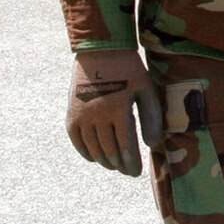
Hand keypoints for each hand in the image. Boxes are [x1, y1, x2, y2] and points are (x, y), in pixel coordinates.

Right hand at [66, 50, 163, 177]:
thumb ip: (151, 117)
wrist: (100, 50)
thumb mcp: (145, 88)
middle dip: (119, 165)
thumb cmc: (128, 69)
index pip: (125, 147)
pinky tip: (96, 157)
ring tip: (114, 164)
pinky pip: (77, 141)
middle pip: (109, 151)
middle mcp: (98, 115)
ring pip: (93, 149)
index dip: (131, 163)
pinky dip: (86, 152)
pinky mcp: (71, 114)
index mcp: (119, 109)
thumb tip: (152, 145)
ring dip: (104, 161)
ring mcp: (82, 115)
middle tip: (127, 171)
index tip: (136, 172)